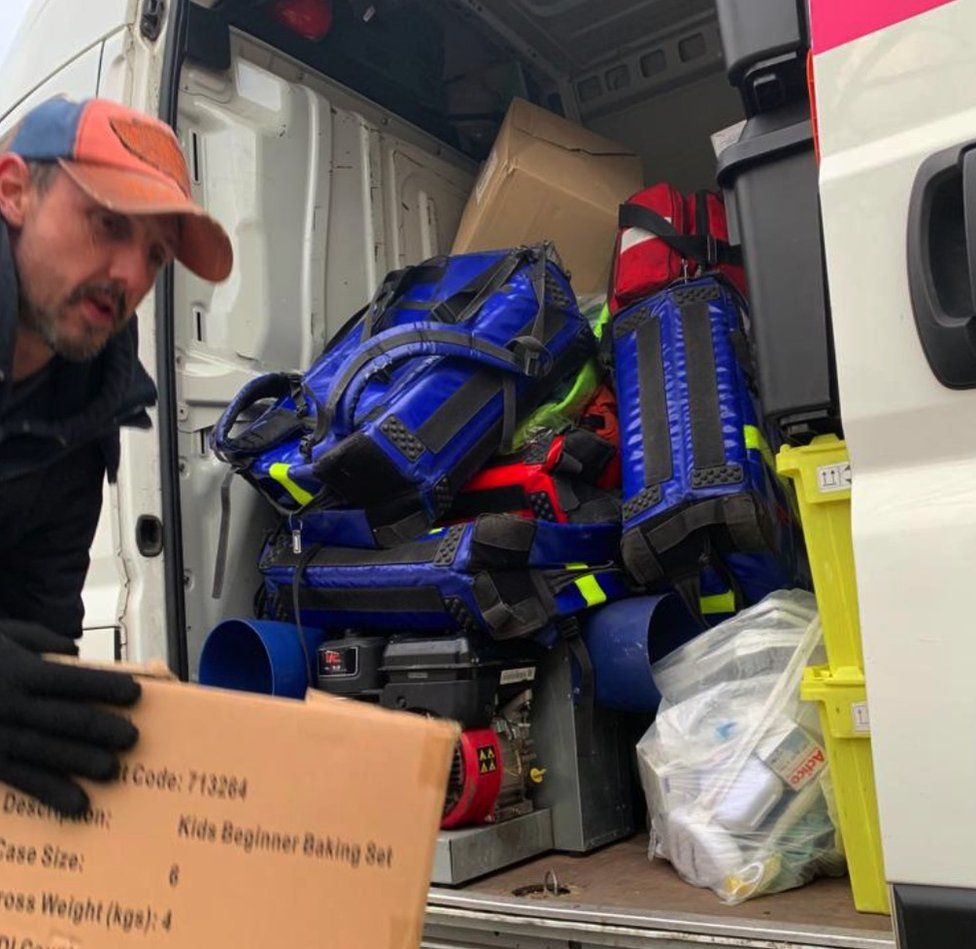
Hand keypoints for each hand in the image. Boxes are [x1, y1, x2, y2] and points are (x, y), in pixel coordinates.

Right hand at [0, 619, 140, 816]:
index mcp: (19, 672)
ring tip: (111, 770)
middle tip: (131, 737)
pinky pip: (22, 780)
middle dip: (99, 728)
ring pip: (45, 752)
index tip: (135, 692)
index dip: (104, 686)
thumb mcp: (2, 635)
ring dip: (80, 762)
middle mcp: (11, 705)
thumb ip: (37, 640)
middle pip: (63, 718)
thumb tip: (72, 653)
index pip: (71, 679)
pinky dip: (50, 794)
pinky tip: (78, 805)